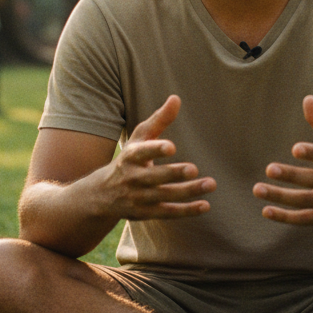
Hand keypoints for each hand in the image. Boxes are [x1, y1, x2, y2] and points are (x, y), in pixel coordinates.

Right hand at [100, 96, 214, 219]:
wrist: (101, 195)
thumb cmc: (129, 159)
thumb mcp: (139, 139)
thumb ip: (159, 120)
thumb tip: (176, 98)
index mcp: (130, 156)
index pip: (142, 152)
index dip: (156, 150)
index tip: (172, 147)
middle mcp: (132, 178)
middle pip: (154, 177)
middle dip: (173, 173)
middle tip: (194, 169)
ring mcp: (139, 197)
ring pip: (164, 195)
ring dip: (188, 191)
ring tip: (211, 183)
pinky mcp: (146, 213)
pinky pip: (168, 213)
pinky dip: (187, 210)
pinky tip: (205, 205)